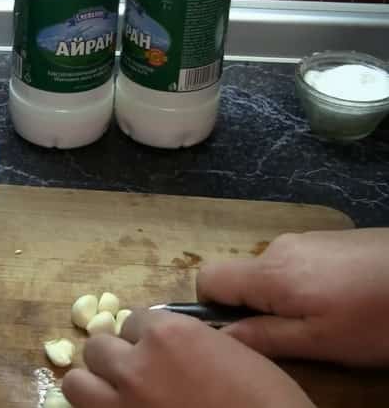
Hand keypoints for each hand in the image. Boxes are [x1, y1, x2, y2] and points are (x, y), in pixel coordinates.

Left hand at [62, 309, 313, 407]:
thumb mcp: (236, 353)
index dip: (144, 338)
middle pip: (98, 347)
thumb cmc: (267, 400)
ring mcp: (122, 402)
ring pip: (77, 382)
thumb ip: (193, 341)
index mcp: (168, 334)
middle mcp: (136, 363)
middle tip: (134, 375)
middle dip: (115, 358)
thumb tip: (174, 346)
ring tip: (114, 396)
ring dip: (94, 385)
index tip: (155, 352)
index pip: (133, 321)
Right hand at [196, 228, 388, 366]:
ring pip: (269, 272)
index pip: (207, 278)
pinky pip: (295, 263)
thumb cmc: (377, 317)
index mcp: (269, 273)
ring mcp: (306, 238)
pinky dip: (305, 284)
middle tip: (292, 335)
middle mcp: (279, 247)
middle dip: (253, 306)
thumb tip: (220, 336)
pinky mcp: (329, 237)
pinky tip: (343, 299)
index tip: (240, 329)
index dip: (211, 306)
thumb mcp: (320, 342)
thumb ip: (264, 337)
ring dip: (282, 297)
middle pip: (240, 276)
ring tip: (325, 319)